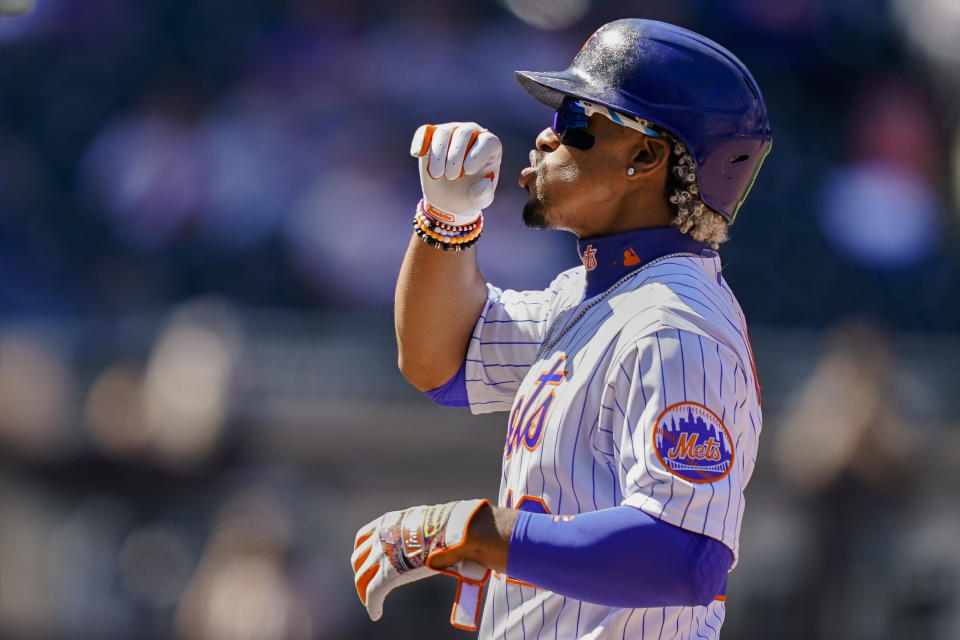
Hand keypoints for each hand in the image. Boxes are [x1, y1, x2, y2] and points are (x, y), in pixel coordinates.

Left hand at [351, 498, 490, 630]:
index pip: (365, 537)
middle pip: (358, 558)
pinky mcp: (387, 574)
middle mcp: (379, 537)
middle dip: (361, 571)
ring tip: (370, 600)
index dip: (364, 552)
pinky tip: (375, 613)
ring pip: (361, 577)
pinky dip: (372, 604)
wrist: (450, 529)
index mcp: (388, 522)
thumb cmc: (447, 524)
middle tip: (367, 581)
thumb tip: (438, 535)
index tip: (368, 561)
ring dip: (363, 590)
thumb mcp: (426, 519)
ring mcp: (382, 555)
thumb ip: (422, 527)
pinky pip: (373, 592)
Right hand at [410, 123, 501, 225]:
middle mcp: (472, 134)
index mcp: (490, 148)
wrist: (448, 199)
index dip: (478, 154)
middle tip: (451, 178)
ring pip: (444, 133)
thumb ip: (484, 195)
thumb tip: (484, 183)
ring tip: (438, 175)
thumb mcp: (479, 201)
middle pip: (464, 133)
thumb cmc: (468, 196)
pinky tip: (417, 154)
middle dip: (455, 156)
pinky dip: (420, 142)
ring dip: (438, 155)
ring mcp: (452, 132)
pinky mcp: (432, 136)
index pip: (488, 142)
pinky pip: (425, 132)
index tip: (468, 171)